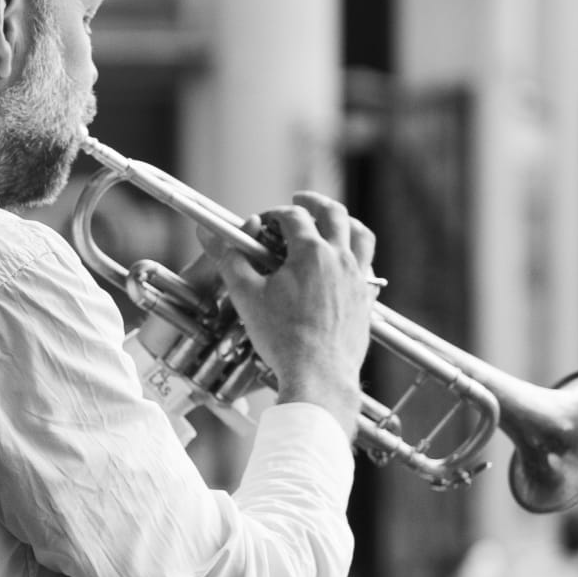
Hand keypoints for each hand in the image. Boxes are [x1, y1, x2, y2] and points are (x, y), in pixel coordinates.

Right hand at [221, 190, 376, 419]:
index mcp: (312, 252)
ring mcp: (358, 278)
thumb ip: (229, 259)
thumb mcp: (247, 296)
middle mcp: (341, 258)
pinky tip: (347, 263)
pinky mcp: (366, 299)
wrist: (319, 376)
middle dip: (314, 203)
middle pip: (335, 214)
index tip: (263, 223)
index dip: (275, 214)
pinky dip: (358, 254)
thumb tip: (208, 233)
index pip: (293, 217)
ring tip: (333, 221)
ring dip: (346, 222)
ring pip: (362, 235)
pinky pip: (369, 266)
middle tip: (300, 200)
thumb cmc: (282, 338)